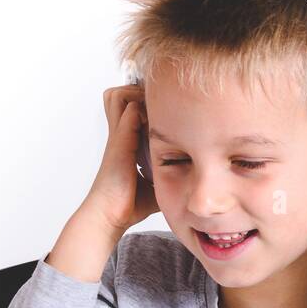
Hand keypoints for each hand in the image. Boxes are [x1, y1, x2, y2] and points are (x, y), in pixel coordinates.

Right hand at [84, 83, 158, 235]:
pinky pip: (128, 111)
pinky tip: (158, 119)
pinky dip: (140, 107)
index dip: (146, 101)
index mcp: (126, 142)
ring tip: (157, 108)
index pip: (132, 107)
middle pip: (120, 94)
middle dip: (138, 92)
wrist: (110, 216)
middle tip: (160, 104)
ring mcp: (118, 136)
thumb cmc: (130, 204)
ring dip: (136, 95)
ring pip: (119, 96)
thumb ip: (171, 173)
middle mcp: (120, 135)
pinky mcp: (120, 142)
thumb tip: (196, 176)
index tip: (168, 107)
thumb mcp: (158, 183)